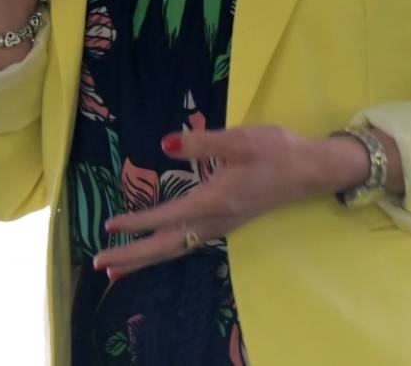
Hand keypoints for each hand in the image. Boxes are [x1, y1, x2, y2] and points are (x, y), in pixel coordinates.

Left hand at [92, 125, 349, 278]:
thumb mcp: (241, 139)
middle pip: (167, 245)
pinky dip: (164, 250)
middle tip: (100, 264)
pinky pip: (187, 243)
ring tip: (116, 270)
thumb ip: (203, 142)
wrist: (310, 169)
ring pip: (176, 248)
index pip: (168, 216)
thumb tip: (166, 142)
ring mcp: (221, 224)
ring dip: (145, 259)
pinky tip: (154, 250)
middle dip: (132, 256)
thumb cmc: (276, 151)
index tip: (111, 227)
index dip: (138, 222)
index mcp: (215, 200)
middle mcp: (215, 219)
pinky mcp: (225, 221)